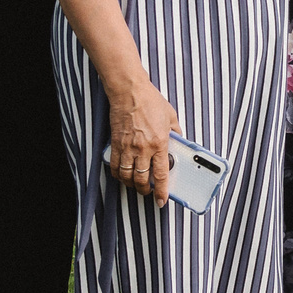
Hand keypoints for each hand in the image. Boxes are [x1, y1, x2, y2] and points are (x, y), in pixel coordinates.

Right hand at [107, 85, 179, 203]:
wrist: (130, 92)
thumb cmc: (151, 102)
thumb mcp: (171, 117)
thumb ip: (176, 133)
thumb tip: (179, 143)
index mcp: (159, 143)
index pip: (161, 174)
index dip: (162, 191)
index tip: (162, 200)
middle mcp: (143, 149)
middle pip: (141, 179)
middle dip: (145, 190)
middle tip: (148, 192)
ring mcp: (127, 147)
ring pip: (127, 176)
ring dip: (131, 184)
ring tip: (136, 185)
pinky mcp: (115, 143)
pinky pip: (114, 166)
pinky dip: (118, 174)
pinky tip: (122, 175)